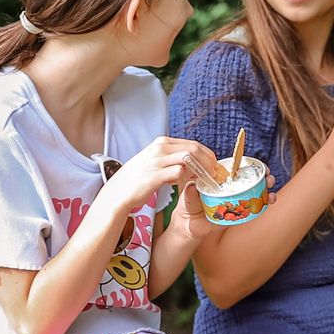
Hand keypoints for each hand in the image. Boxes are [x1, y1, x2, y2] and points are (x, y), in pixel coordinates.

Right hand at [98, 136, 221, 223]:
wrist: (120, 191)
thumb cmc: (140, 177)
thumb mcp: (157, 160)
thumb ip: (174, 157)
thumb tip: (196, 161)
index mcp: (162, 142)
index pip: (193, 144)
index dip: (208, 155)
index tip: (214, 167)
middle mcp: (160, 148)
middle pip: (194, 149)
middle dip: (209, 162)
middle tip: (213, 175)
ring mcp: (156, 160)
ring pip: (189, 158)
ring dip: (200, 170)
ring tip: (202, 180)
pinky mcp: (154, 175)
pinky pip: (179, 173)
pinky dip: (186, 179)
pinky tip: (181, 185)